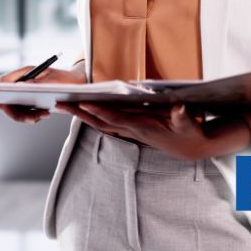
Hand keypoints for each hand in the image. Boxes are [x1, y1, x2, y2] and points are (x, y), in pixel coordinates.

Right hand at [0, 65, 85, 123]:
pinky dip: (33, 117)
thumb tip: (19, 87)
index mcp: (24, 73)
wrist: (78, 84)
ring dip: (27, 116)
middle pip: (7, 100)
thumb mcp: (54, 80)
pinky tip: (46, 114)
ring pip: (16, 110)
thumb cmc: (67, 79)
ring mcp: (25, 94)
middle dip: (16, 112)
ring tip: (45, 115)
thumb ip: (36, 83)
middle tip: (32, 119)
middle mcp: (22, 83)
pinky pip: (25, 114)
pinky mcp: (31, 103)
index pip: (2, 82)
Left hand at [55, 102, 249, 160]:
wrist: (190, 148)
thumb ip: (183, 116)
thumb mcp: (189, 124)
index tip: (82, 103)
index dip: (99, 111)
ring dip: (82, 116)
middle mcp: (133, 130)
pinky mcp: (132, 130)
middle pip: (100, 122)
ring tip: (65, 106)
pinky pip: (108, 124)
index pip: (116, 119)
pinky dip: (94, 117)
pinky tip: (85, 111)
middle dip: (79, 113)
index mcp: (143, 127)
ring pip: (101, 124)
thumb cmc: (190, 133)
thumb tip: (179, 107)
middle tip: (59, 104)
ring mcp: (131, 132)